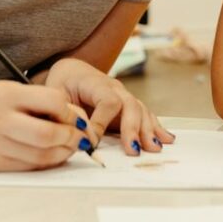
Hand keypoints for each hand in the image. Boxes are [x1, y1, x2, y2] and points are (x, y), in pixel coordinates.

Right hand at [0, 80, 91, 171]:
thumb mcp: (13, 89)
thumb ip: (43, 101)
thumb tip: (79, 120)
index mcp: (5, 94)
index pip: (52, 102)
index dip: (70, 111)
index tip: (74, 116)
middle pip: (46, 134)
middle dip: (70, 137)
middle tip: (79, 136)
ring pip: (40, 156)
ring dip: (63, 153)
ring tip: (69, 146)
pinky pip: (28, 167)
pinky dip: (46, 162)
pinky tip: (51, 154)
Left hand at [45, 57, 174, 155]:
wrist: (72, 72)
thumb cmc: (63, 84)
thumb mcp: (56, 95)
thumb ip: (65, 112)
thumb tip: (77, 133)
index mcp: (95, 83)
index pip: (107, 101)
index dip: (101, 122)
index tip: (91, 141)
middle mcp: (114, 87)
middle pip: (130, 105)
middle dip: (133, 128)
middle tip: (133, 150)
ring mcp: (124, 96)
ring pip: (140, 110)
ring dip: (148, 130)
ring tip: (154, 148)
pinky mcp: (129, 106)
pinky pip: (145, 115)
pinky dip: (156, 127)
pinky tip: (166, 138)